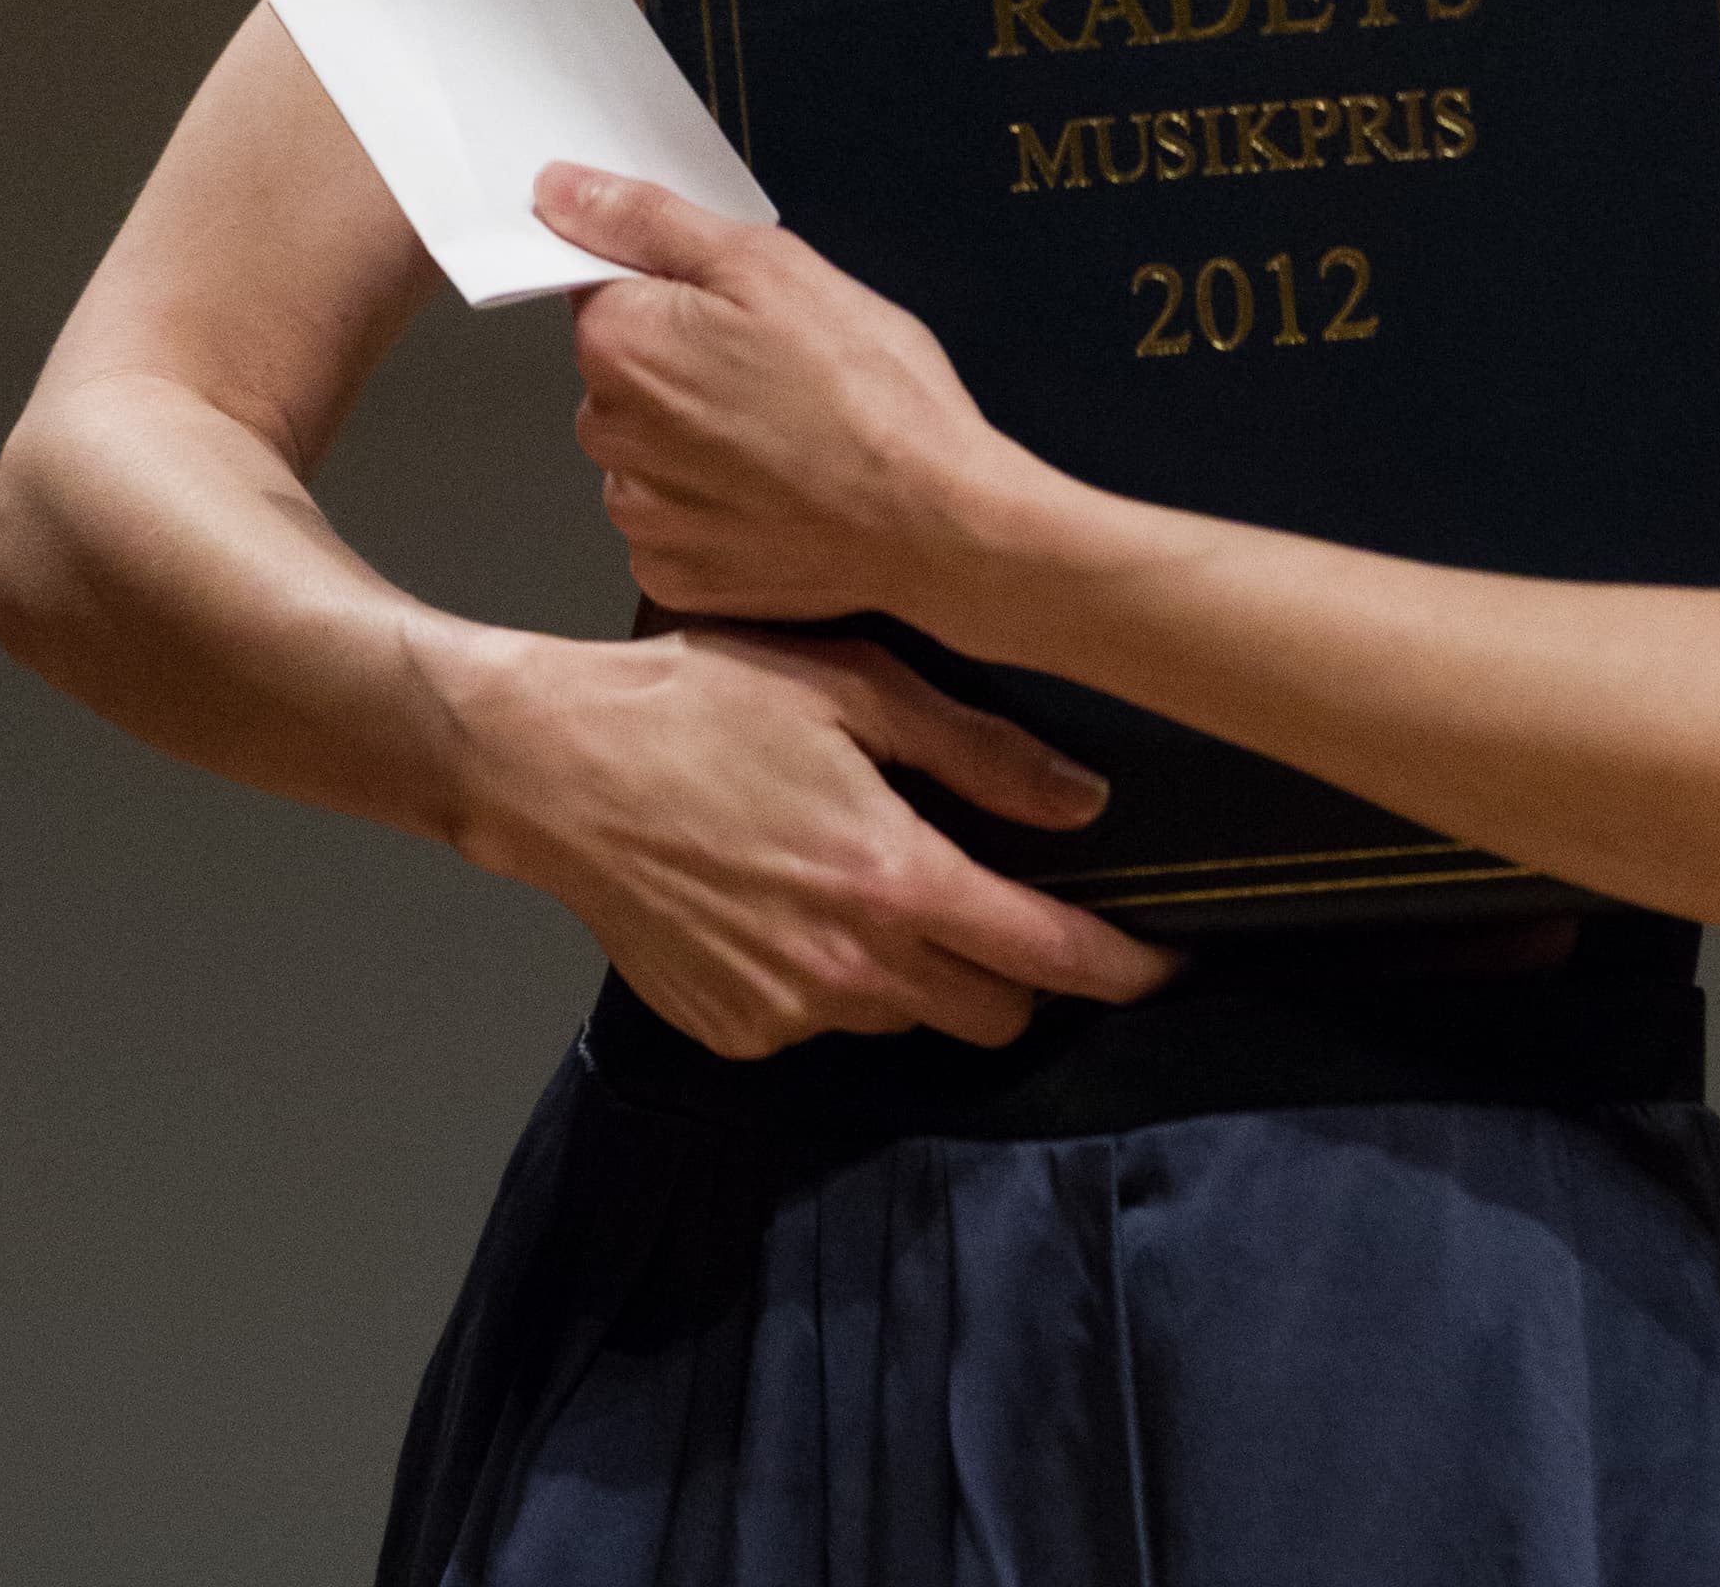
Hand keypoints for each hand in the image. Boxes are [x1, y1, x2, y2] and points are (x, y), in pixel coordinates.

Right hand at [455, 619, 1175, 1057]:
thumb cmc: (702, 701)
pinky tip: (791, 901)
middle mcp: (849, 965)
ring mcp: (784, 1012)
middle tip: (999, 900)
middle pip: (990, 1012)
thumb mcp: (853, 687)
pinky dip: (832, 976)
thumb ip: (978, 751)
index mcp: (893, 878)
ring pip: (904, 1015)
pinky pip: (821, 1021)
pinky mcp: (730, 1032)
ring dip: (917, 966)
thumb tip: (1085, 802)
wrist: (553, 765)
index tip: (1166, 967)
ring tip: (865, 874)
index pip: (1048, 954)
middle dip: (1018, 969)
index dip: (1123, 968)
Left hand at [536, 163, 1026, 625]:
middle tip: (777, 370)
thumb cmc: (871, 394)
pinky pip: (670, 518)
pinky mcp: (671, 572)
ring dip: (697, 438)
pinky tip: (776, 489)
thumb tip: (561, 189)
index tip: (738, 312)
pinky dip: (712, 504)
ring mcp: (639, 512)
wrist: (935, 522)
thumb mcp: (771, 265)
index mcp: (622, 343)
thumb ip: (648, 221)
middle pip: (623, 373)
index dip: (678, 292)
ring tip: (787, 433)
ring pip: (648, 447)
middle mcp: (610, 432)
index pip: (603, 290)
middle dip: (684, 362)